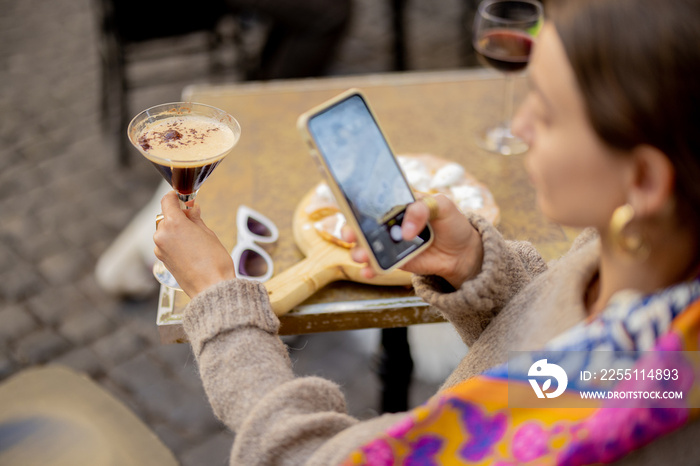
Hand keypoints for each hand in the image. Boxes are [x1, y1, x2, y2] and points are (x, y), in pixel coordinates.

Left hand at [153, 191, 235, 296]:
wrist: (211, 287)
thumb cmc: (214, 261)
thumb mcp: (208, 233)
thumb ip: (195, 218)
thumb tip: (191, 208)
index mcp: (173, 224)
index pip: (167, 201)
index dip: (176, 197)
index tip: (185, 199)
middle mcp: (162, 235)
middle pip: (166, 217)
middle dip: (179, 216)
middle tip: (196, 220)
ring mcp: (160, 248)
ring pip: (166, 231)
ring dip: (177, 230)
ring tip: (195, 239)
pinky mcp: (162, 259)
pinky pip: (166, 243)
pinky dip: (175, 242)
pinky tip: (190, 250)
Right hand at [343, 195, 482, 288]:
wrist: (462, 251)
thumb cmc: (451, 222)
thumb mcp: (442, 206)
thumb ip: (423, 209)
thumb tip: (405, 230)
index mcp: (398, 204)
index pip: (374, 201)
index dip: (359, 204)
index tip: (351, 209)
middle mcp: (390, 223)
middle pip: (363, 225)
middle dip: (351, 230)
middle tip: (350, 235)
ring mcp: (391, 243)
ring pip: (367, 246)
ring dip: (359, 251)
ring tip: (361, 256)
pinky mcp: (396, 261)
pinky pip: (378, 265)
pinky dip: (371, 269)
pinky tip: (369, 272)